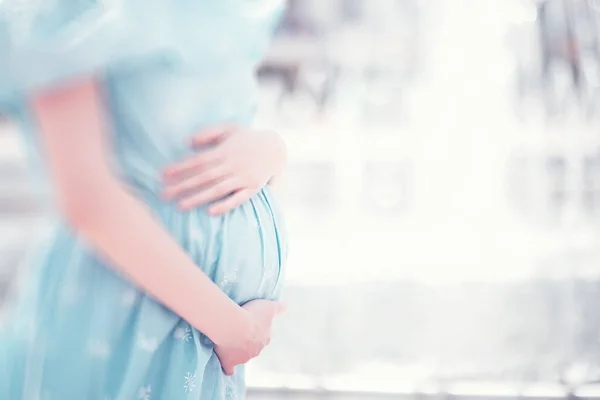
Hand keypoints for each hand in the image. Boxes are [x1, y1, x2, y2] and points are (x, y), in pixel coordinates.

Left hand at [163, 125, 285, 213]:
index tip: (162, 176)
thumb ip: (208, 133)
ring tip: (180, 207)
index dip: (179, 168)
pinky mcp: (253, 188)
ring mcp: (242, 177)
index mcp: (223, 151)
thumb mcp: (229, 128)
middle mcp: (231, 165)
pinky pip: (238, 198)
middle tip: (162, 195)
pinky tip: (211, 212)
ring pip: (216, 189)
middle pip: (202, 177)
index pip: (197, 161)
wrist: (276, 147)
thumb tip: (187, 142)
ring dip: (197, 198)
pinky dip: (225, 205)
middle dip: (181, 186)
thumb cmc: (248, 137)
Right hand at [214, 299, 284, 375]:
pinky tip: (226, 366)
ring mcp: (243, 357)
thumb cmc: (252, 315)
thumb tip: (286, 306)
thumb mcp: (268, 307)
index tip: (252, 326)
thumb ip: (278, 308)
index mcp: (265, 338)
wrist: (235, 326)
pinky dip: (228, 368)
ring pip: (242, 356)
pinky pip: (230, 368)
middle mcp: (256, 350)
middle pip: (254, 348)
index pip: (264, 337)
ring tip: (229, 341)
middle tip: (239, 332)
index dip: (258, 332)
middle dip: (248, 342)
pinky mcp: (230, 361)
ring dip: (237, 351)